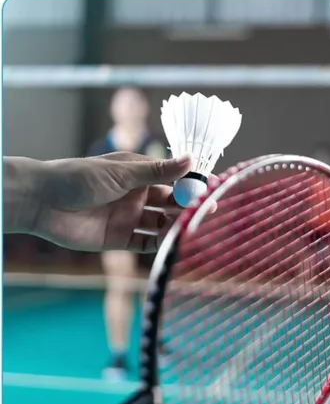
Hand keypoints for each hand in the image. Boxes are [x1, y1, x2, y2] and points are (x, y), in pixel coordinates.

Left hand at [28, 153, 194, 252]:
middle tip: (209, 208)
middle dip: (190, 205)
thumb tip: (191, 160)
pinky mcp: (119, 239)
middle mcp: (138, 195)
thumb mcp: (122, 172)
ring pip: (161, 223)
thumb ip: (157, 172)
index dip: (192, 183)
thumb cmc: (79, 177)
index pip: (174, 177)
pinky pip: (145, 242)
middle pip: (171, 202)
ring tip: (192, 225)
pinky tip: (173, 242)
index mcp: (140, 173)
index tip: (213, 186)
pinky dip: (160, 243)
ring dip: (177, 224)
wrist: (41, 202)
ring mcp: (129, 217)